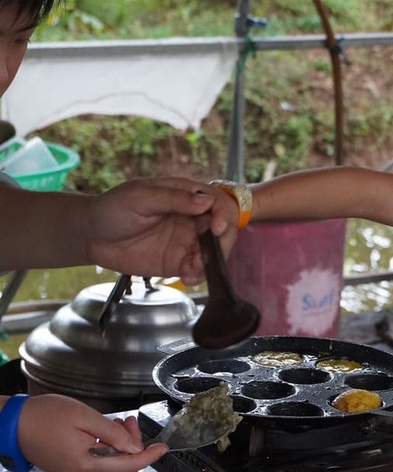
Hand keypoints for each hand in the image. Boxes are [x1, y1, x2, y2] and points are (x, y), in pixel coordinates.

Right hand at [17, 396, 168, 471]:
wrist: (13, 424)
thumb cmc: (44, 417)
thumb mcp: (84, 418)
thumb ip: (112, 434)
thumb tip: (134, 447)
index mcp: (86, 466)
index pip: (128, 465)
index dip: (149, 456)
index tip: (163, 448)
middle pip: (121, 466)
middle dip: (133, 444)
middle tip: (130, 420)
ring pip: (111, 465)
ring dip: (121, 445)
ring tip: (119, 421)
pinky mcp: (70, 471)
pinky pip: (98, 463)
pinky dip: (108, 448)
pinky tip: (107, 431)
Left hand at [84, 177, 217, 284]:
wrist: (90, 235)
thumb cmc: (112, 208)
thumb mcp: (139, 197)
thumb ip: (173, 199)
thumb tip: (205, 201)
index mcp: (185, 195)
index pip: (216, 202)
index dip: (223, 214)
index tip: (216, 228)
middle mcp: (191, 218)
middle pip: (222, 229)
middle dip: (223, 242)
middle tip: (210, 253)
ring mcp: (185, 241)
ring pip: (213, 252)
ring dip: (211, 262)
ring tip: (195, 268)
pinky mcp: (176, 262)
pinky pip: (196, 270)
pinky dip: (198, 274)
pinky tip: (188, 276)